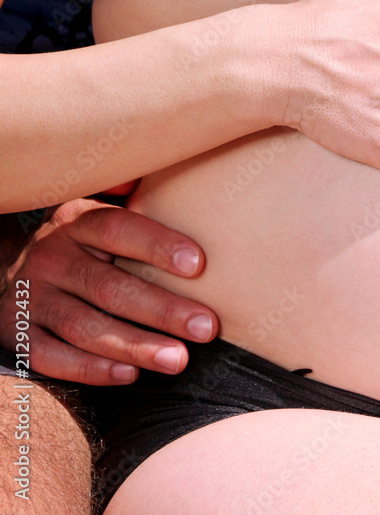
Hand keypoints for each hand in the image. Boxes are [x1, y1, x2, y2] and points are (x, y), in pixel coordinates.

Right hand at [0, 199, 217, 384]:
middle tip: (207, 327)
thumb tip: (175, 159)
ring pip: (85, 326)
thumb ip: (133, 196)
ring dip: (135, 346)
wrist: (18, 270)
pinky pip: (51, 357)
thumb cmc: (90, 244)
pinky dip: (90, 369)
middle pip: (110, 286)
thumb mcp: (103, 210)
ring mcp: (30, 297)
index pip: (117, 228)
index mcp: (77, 221)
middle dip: (162, 310)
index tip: (200, 265)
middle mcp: (50, 257)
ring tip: (179, 360)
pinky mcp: (16, 334)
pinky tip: (129, 374)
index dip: (157, 245)